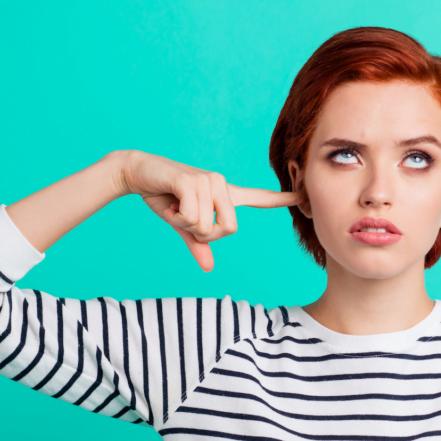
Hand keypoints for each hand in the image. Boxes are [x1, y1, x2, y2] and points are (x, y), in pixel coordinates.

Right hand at [119, 150, 303, 270]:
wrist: (137, 173)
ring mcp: (209, 181)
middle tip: (184, 219)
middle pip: (229, 230)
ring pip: (207, 226)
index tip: (304, 196)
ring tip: (174, 206)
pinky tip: (169, 203)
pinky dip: (177, 219)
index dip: (282, 199)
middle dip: (204, 234)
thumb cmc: (163, 197)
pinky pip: (193, 218)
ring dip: (185, 225)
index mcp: (225, 194)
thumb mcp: (182, 225)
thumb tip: (209, 267)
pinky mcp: (192, 181)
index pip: (259, 198)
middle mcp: (222, 184)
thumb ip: (198, 243)